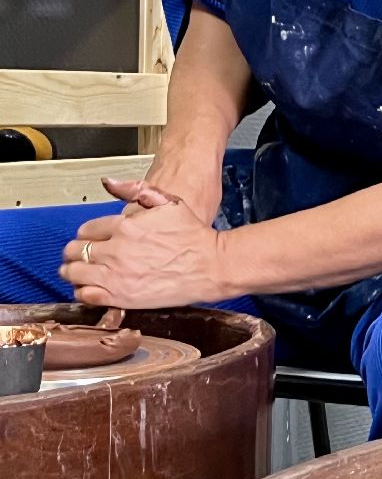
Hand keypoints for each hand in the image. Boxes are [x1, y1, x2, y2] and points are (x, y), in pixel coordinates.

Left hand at [58, 178, 226, 308]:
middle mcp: (116, 250)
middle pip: (74, 250)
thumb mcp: (169, 202)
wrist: (211, 265)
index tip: (94, 240)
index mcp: (125, 226)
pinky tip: (92, 287)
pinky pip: (85, 295)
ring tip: (83, 272)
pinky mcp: (120, 296)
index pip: (86, 230)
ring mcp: (116, 275)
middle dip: (76, 252)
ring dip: (74, 271)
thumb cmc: (193, 235)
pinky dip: (83, 291)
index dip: (88, 235)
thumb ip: (136, 190)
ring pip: (73, 273)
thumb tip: (109, 182)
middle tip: (84, 256)